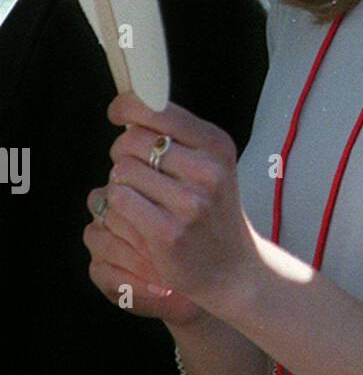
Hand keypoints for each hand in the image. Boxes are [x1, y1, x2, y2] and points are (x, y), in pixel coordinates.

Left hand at [93, 92, 264, 315]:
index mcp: (216, 145)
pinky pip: (118, 201)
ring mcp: (189, 202)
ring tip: (144, 199)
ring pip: (120, 172)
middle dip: (123, 154)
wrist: (232, 267)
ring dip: (120, 185)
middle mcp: (207, 169)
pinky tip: (137, 215)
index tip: (118, 114)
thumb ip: (175, 135)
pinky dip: (117, 207)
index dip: (127, 107)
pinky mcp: (167, 231)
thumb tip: (130, 110)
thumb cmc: (214, 211)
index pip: (157, 110)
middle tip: (139, 172)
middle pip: (130, 141)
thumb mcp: (210, 163)